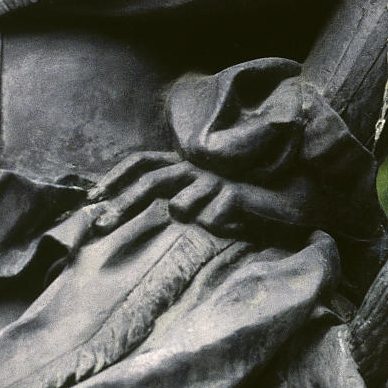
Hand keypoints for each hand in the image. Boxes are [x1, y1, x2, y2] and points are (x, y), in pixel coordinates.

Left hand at [86, 150, 309, 239]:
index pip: (143, 162)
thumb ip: (183, 200)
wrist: (297, 201)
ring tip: (202, 218)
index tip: (90, 199)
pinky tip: (234, 226)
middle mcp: (198, 169)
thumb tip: (158, 211)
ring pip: (182, 203)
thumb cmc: (247, 204)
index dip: (115, 177)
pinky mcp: (238, 195)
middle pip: (150, 181)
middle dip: (121, 204)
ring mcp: (218, 181)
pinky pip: (216, 216)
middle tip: (98, 225)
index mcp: (187, 166)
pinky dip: (219, 226)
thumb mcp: (209, 201)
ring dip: (187, 214)